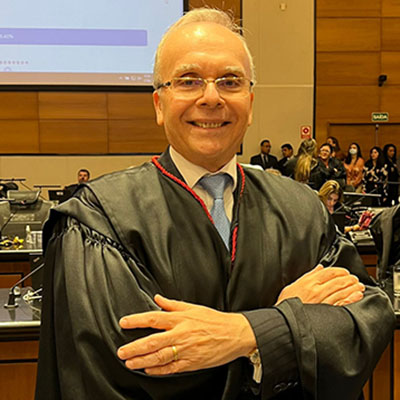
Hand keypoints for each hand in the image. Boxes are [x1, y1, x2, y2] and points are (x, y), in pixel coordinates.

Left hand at [117, 295, 255, 374]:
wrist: (235, 334)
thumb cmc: (215, 320)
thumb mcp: (194, 307)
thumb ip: (173, 304)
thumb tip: (157, 298)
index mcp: (181, 319)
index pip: (154, 318)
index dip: (137, 320)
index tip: (124, 323)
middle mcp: (181, 334)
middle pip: (153, 341)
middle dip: (135, 347)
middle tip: (121, 351)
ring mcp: (186, 350)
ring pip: (159, 356)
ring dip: (143, 360)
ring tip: (130, 362)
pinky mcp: (192, 363)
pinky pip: (172, 368)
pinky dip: (159, 370)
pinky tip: (149, 370)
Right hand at [276, 265, 364, 305]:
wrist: (285, 321)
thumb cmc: (286, 304)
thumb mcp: (292, 285)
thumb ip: (307, 276)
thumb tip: (319, 268)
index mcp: (309, 282)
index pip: (328, 272)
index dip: (339, 271)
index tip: (345, 272)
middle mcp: (317, 290)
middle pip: (337, 281)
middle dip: (349, 279)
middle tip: (355, 278)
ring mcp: (323, 301)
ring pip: (342, 291)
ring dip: (352, 287)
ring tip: (359, 286)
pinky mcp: (327, 312)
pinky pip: (341, 303)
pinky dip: (351, 299)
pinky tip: (357, 296)